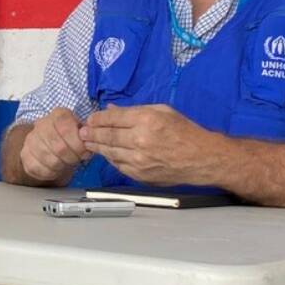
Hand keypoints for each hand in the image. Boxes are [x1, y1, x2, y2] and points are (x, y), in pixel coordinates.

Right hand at [20, 107, 89, 182]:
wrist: (50, 144)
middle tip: (77, 159)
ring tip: (66, 163)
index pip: (66, 128)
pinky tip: (55, 168)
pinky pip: (38, 168)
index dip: (78, 143)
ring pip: (49, 159)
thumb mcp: (81, 133)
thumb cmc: (70, 139)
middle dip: (72, 157)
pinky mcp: (25, 155)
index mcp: (59, 115)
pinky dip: (50, 172)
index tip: (84, 151)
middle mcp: (42, 125)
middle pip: (58, 146)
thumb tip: (90, 141)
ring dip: (62, 165)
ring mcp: (31, 140)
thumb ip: (87, 136)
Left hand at [79, 104, 219, 185]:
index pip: (112, 118)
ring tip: (88, 141)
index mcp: (146, 120)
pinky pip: (118, 165)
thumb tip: (111, 109)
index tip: (91, 118)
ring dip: (96, 146)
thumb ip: (134, 110)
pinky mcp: (140, 174)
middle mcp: (140, 140)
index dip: (98, 118)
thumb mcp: (162, 111)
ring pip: (109, 152)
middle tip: (82, 131)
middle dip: (91, 132)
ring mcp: (139, 160)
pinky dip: (110, 158)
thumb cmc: (185, 132)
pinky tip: (105, 153)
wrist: (201, 158)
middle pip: (107, 135)